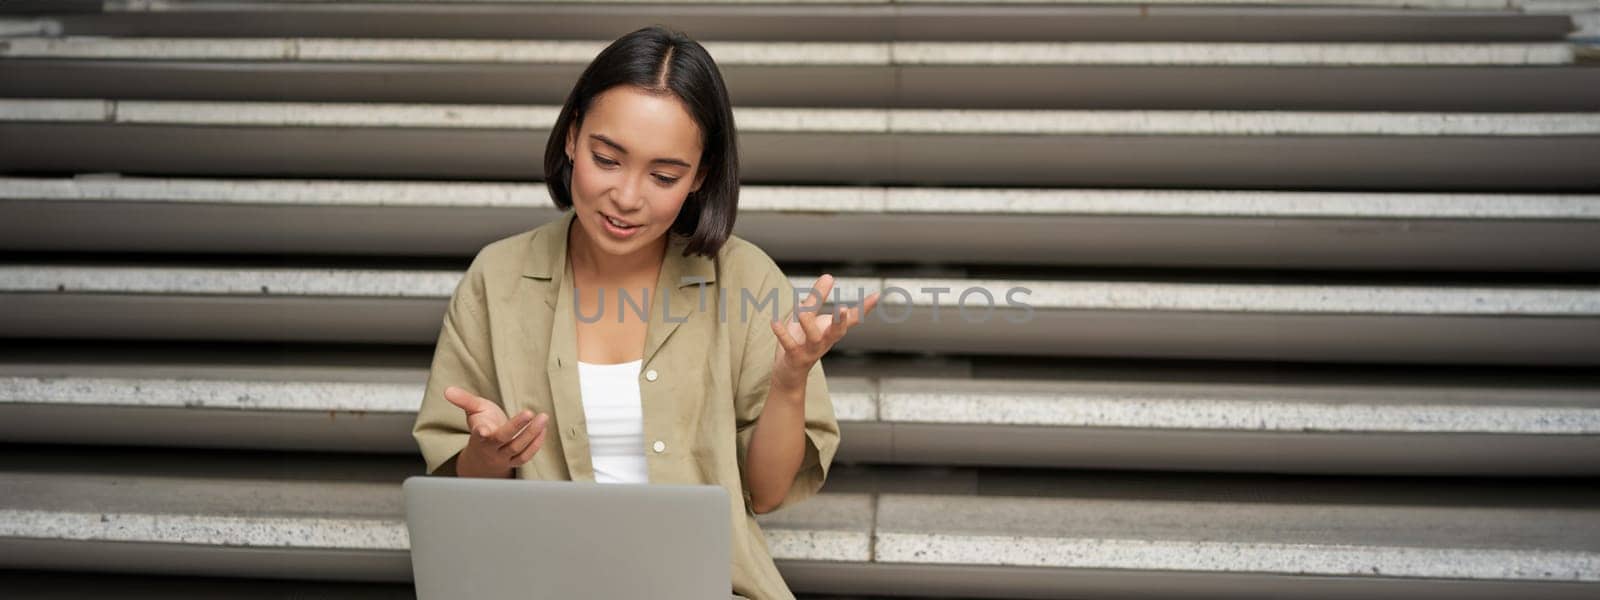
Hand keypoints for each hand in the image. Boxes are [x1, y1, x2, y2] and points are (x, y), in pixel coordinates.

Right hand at [444, 386, 549, 477]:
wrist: (483, 455)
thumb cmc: (481, 426)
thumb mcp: (473, 411)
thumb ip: (463, 400)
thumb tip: (447, 390)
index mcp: (479, 436)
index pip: (479, 435)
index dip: (480, 432)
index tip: (481, 429)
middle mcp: (490, 448)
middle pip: (503, 439)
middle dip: (516, 427)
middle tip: (530, 412)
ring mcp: (503, 456)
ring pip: (517, 449)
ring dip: (532, 434)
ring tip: (543, 417)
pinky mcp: (514, 461)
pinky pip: (526, 456)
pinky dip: (536, 443)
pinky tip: (543, 429)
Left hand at [768, 273, 879, 389]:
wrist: (789, 373)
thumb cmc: (801, 340)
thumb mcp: (809, 316)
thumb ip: (817, 298)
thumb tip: (829, 276)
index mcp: (831, 330)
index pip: (852, 318)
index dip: (865, 308)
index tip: (877, 295)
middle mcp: (825, 341)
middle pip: (838, 331)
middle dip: (840, 320)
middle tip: (841, 308)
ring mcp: (811, 351)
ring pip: (814, 338)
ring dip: (808, 324)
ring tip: (801, 309)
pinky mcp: (795, 357)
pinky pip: (790, 346)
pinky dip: (783, 334)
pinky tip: (775, 323)